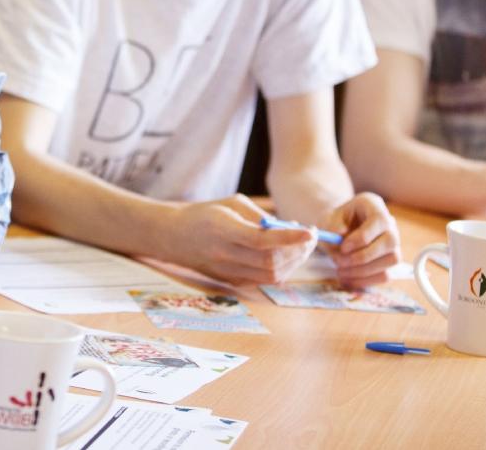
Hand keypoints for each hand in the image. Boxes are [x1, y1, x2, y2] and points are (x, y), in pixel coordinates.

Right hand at [171, 195, 314, 284]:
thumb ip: (261, 217)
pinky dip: (281, 269)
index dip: (289, 238)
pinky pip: (263, 280)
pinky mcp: (231, 282)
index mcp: (223, 229)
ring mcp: (227, 272)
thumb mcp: (232, 203)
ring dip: (293, 262)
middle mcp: (225, 255)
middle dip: (298, 251)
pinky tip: (285, 254)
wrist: (174, 237)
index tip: (310, 231)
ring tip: (302, 246)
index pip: (262, 240)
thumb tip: (290, 229)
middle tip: (311, 237)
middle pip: (271, 262)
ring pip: (271, 276)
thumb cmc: (205, 213)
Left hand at [321, 193, 400, 286]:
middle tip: (340, 262)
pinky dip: (365, 281)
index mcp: (374, 205)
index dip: (361, 238)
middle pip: (389, 243)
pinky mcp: (390, 261)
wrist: (339, 229)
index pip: (379, 221)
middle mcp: (390, 224)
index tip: (343, 248)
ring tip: (340, 271)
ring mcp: (394, 243)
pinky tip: (347, 279)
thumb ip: (333, 224)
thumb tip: (340, 234)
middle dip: (362, 257)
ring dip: (363, 271)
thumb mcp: (330, 218)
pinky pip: (384, 275)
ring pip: (389, 261)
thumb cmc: (336, 221)